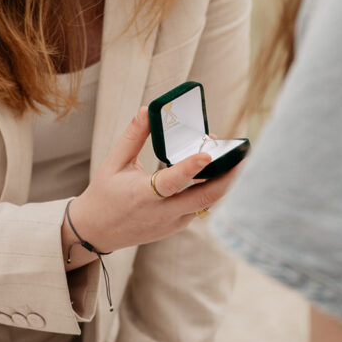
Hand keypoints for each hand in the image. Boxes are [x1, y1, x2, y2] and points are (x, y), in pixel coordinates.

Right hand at [64, 106, 241, 262]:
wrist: (96, 232)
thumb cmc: (104, 193)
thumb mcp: (113, 162)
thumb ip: (132, 136)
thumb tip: (147, 109)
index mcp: (142, 195)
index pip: (171, 182)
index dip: (190, 168)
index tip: (207, 154)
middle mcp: (161, 213)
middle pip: (202, 198)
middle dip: (227, 179)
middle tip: (244, 158)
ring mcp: (171, 223)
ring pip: (205, 204)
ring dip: (221, 182)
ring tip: (235, 158)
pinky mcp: (176, 227)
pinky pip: (198, 207)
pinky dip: (209, 190)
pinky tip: (218, 171)